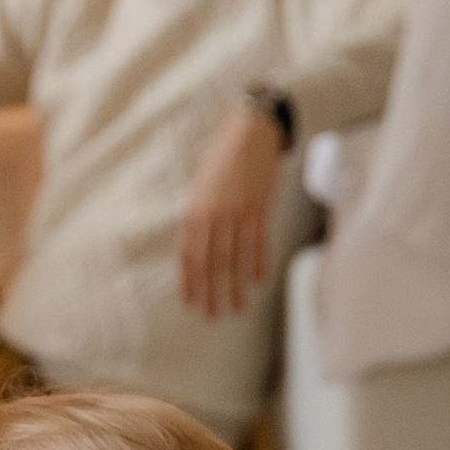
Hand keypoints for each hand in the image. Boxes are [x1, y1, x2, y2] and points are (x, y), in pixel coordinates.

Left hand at [178, 105, 286, 319]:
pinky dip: (258, 263)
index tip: (191, 304)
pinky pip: (258, 242)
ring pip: (235, 257)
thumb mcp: (200, 189)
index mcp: (194, 211)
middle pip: (211, 262)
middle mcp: (214, 214)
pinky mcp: (260, 207)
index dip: (189, 282)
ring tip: (235, 308)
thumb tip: (195, 251)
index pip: (189, 256)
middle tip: (212, 316)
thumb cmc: (221, 161)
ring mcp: (238, 212)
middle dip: (210, 292)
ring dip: (234, 285)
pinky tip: (257, 281)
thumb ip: (198, 219)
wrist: (249, 133)